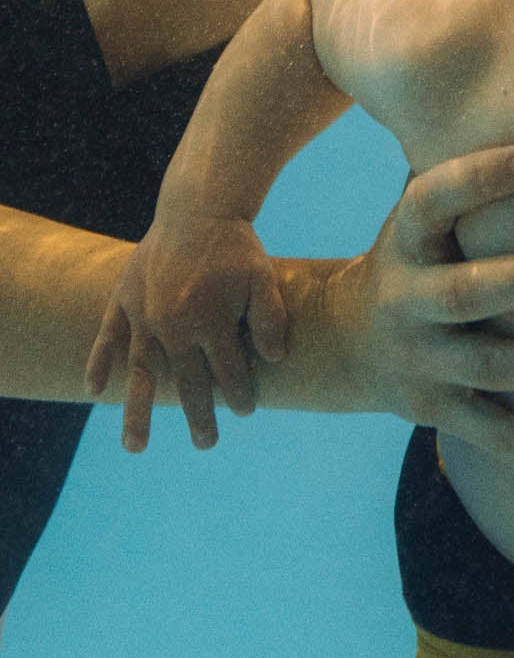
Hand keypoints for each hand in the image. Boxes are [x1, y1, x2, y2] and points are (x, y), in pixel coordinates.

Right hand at [84, 213, 288, 453]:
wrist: (197, 209)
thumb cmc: (235, 247)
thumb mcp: (263, 277)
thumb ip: (270, 317)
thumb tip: (273, 359)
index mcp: (210, 320)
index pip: (228, 373)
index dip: (241, 395)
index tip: (247, 411)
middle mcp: (174, 324)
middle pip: (188, 383)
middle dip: (200, 416)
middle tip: (206, 444)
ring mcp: (144, 315)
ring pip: (141, 373)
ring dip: (138, 412)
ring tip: (135, 448)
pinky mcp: (124, 300)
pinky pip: (108, 338)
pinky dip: (99, 364)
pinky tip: (95, 392)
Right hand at [325, 144, 513, 460]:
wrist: (340, 344)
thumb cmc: (419, 254)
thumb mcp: (423, 211)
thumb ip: (470, 174)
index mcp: (406, 241)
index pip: (433, 201)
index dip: (481, 177)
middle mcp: (408, 302)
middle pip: (469, 294)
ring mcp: (422, 362)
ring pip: (493, 367)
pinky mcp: (436, 411)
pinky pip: (496, 433)